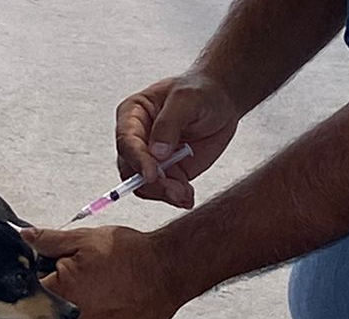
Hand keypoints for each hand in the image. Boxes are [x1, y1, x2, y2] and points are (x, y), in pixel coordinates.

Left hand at [23, 225, 182, 318]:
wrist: (170, 270)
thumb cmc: (131, 254)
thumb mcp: (85, 239)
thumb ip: (50, 241)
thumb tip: (26, 237)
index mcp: (64, 291)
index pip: (35, 289)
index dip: (42, 276)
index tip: (54, 269)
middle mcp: (76, 318)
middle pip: (55, 307)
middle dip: (65, 290)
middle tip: (87, 274)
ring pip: (77, 318)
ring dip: (84, 304)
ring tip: (105, 285)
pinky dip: (101, 316)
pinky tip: (114, 299)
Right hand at [116, 73, 240, 208]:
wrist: (222, 101)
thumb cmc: (201, 91)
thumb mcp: (187, 99)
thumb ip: (169, 124)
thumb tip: (156, 153)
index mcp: (132, 115)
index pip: (127, 141)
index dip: (137, 160)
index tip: (152, 175)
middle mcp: (136, 140)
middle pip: (131, 169)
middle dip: (152, 183)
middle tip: (174, 190)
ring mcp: (151, 159)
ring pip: (145, 185)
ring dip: (164, 193)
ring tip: (185, 194)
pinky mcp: (168, 172)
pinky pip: (164, 191)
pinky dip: (176, 197)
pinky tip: (187, 196)